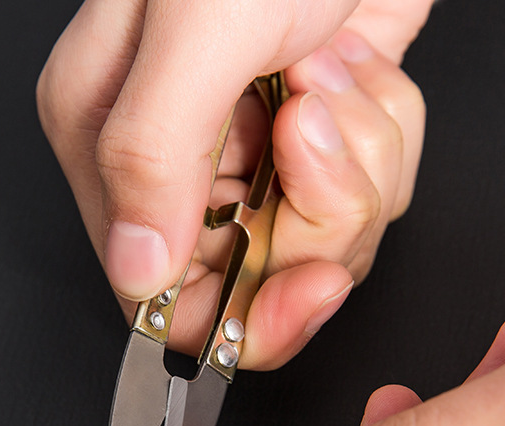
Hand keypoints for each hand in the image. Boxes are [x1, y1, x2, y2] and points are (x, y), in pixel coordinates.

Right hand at [36, 0, 431, 368]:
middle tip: (319, 137)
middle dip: (317, 227)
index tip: (308, 286)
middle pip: (254, 282)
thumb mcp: (197, 25)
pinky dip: (387, 138)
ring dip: (358, 169)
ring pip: (319, 242)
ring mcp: (256, 156)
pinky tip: (361, 64)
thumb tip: (136, 270)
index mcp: (117, 151)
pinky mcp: (321, 138)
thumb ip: (151, 155)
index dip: (243, 317)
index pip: (166, 300)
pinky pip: (368, 192)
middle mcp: (183, 166)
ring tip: (335, 74)